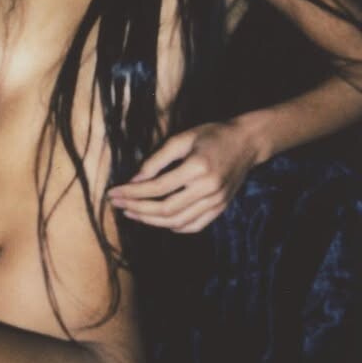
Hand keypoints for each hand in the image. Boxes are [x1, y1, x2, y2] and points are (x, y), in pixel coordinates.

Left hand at [106, 120, 259, 233]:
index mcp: (197, 168)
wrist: (247, 143)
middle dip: (137, 209)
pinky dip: (174, 227)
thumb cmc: (212, 135)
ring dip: (151, 221)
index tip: (114, 193)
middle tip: (118, 204)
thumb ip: (157, 159)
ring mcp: (216, 201)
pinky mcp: (220, 208)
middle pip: (165, 209)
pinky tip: (158, 221)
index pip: (157, 187)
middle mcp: (208, 188)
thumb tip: (135, 179)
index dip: (132, 192)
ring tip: (132, 213)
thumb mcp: (182, 138)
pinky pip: (194, 226)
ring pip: (178, 222)